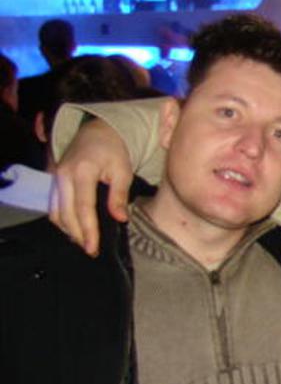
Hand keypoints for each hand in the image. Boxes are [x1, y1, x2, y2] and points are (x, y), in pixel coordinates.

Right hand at [49, 119, 132, 256]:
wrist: (96, 133)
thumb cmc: (113, 151)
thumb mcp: (123, 170)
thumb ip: (119, 195)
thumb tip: (120, 219)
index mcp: (82, 171)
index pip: (83, 207)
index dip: (88, 230)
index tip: (93, 248)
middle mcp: (63, 176)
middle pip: (65, 214)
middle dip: (77, 235)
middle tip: (91, 250)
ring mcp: (55, 178)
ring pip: (56, 212)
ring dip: (68, 230)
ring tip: (84, 242)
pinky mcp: (53, 181)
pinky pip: (54, 206)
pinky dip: (62, 220)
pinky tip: (75, 230)